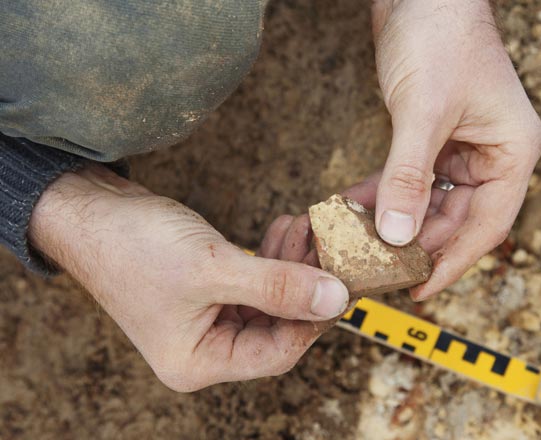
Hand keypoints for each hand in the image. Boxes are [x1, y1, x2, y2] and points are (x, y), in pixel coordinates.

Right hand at [28, 165, 349, 390]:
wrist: (88, 211)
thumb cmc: (132, 246)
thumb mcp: (212, 267)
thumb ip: (276, 286)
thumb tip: (334, 299)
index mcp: (199, 361)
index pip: (276, 353)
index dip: (313, 320)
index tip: (341, 283)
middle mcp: (204, 347)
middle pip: (277, 326)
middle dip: (304, 285)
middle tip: (325, 247)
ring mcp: (206, 318)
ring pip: (269, 300)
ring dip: (291, 266)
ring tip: (304, 229)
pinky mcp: (208, 289)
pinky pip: (254, 281)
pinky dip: (271, 258)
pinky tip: (284, 230)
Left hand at [371, 0, 540, 299]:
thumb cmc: (439, 37)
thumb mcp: (422, 112)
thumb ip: (408, 176)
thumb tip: (396, 236)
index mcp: (513, 152)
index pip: (487, 224)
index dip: (453, 262)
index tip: (419, 290)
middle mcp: (493, 154)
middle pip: (457, 218)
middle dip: (415, 242)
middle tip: (377, 269)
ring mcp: (464, 146)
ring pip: (431, 201)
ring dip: (396, 219)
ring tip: (360, 241)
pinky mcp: (435, 136)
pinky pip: (413, 178)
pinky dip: (388, 192)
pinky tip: (358, 206)